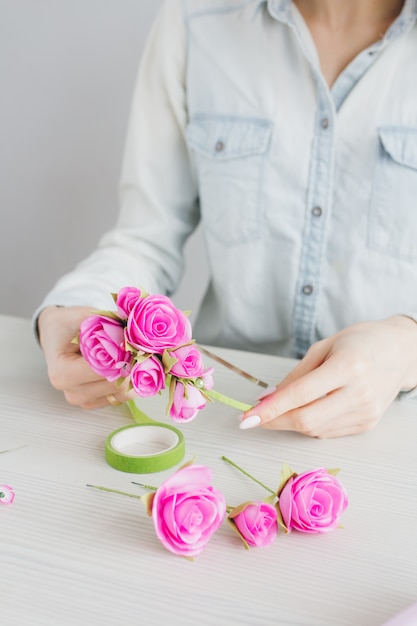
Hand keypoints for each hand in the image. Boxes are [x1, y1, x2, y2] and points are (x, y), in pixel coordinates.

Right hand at [38, 306, 133, 408]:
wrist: (55, 335)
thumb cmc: (66, 326)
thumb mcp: (81, 316)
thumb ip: (105, 321)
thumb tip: (133, 329)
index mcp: (62, 373)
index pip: (103, 369)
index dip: (123, 354)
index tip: (131, 339)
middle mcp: (71, 391)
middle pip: (115, 384)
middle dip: (130, 363)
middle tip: (135, 345)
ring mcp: (83, 400)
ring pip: (122, 393)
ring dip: (132, 373)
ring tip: (129, 353)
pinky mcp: (94, 403)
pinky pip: (122, 397)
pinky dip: (128, 381)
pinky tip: (123, 364)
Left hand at [239, 316, 416, 437]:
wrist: (401, 351)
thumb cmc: (361, 341)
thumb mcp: (324, 346)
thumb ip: (296, 375)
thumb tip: (268, 398)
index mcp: (347, 366)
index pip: (300, 395)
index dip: (270, 409)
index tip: (246, 417)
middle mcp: (359, 393)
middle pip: (307, 420)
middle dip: (275, 421)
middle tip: (255, 416)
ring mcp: (366, 412)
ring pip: (315, 429)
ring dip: (291, 422)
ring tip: (283, 407)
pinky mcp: (368, 424)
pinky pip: (328, 431)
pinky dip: (311, 424)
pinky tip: (307, 409)